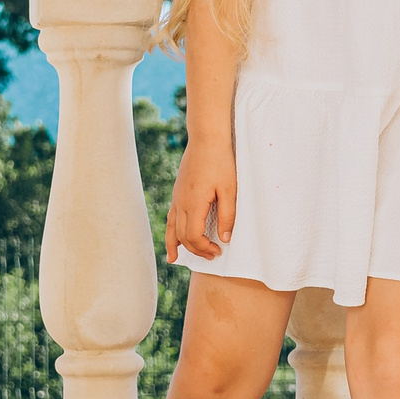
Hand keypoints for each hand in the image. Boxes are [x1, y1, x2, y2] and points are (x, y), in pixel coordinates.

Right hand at [165, 136, 236, 260]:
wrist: (206, 139)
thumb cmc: (221, 162)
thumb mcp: (229, 190)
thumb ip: (227, 216)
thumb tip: (225, 238)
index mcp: (193, 204)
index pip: (193, 236)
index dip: (204, 248)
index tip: (218, 251)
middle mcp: (181, 203)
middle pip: (183, 236)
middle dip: (196, 249)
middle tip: (212, 255)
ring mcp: (177, 197)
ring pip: (172, 228)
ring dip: (176, 245)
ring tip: (175, 259)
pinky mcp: (177, 192)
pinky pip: (170, 217)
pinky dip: (170, 231)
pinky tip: (171, 238)